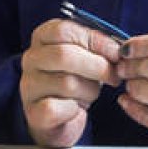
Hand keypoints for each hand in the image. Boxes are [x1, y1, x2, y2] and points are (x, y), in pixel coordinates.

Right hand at [20, 18, 121, 147]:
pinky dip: (75, 109)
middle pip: (64, 55)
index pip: (64, 30)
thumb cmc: (76, 80)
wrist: (60, 118)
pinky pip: (59, 108)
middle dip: (98, 66)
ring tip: (91, 93)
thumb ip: (98, 48)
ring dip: (90, 90)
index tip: (116, 53)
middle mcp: (31, 58)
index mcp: (42, 37)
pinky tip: (76, 108)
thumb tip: (118, 50)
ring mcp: (29, 85)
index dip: (95, 40)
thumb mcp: (86, 57)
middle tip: (114, 76)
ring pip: (67, 83)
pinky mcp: (34, 112)